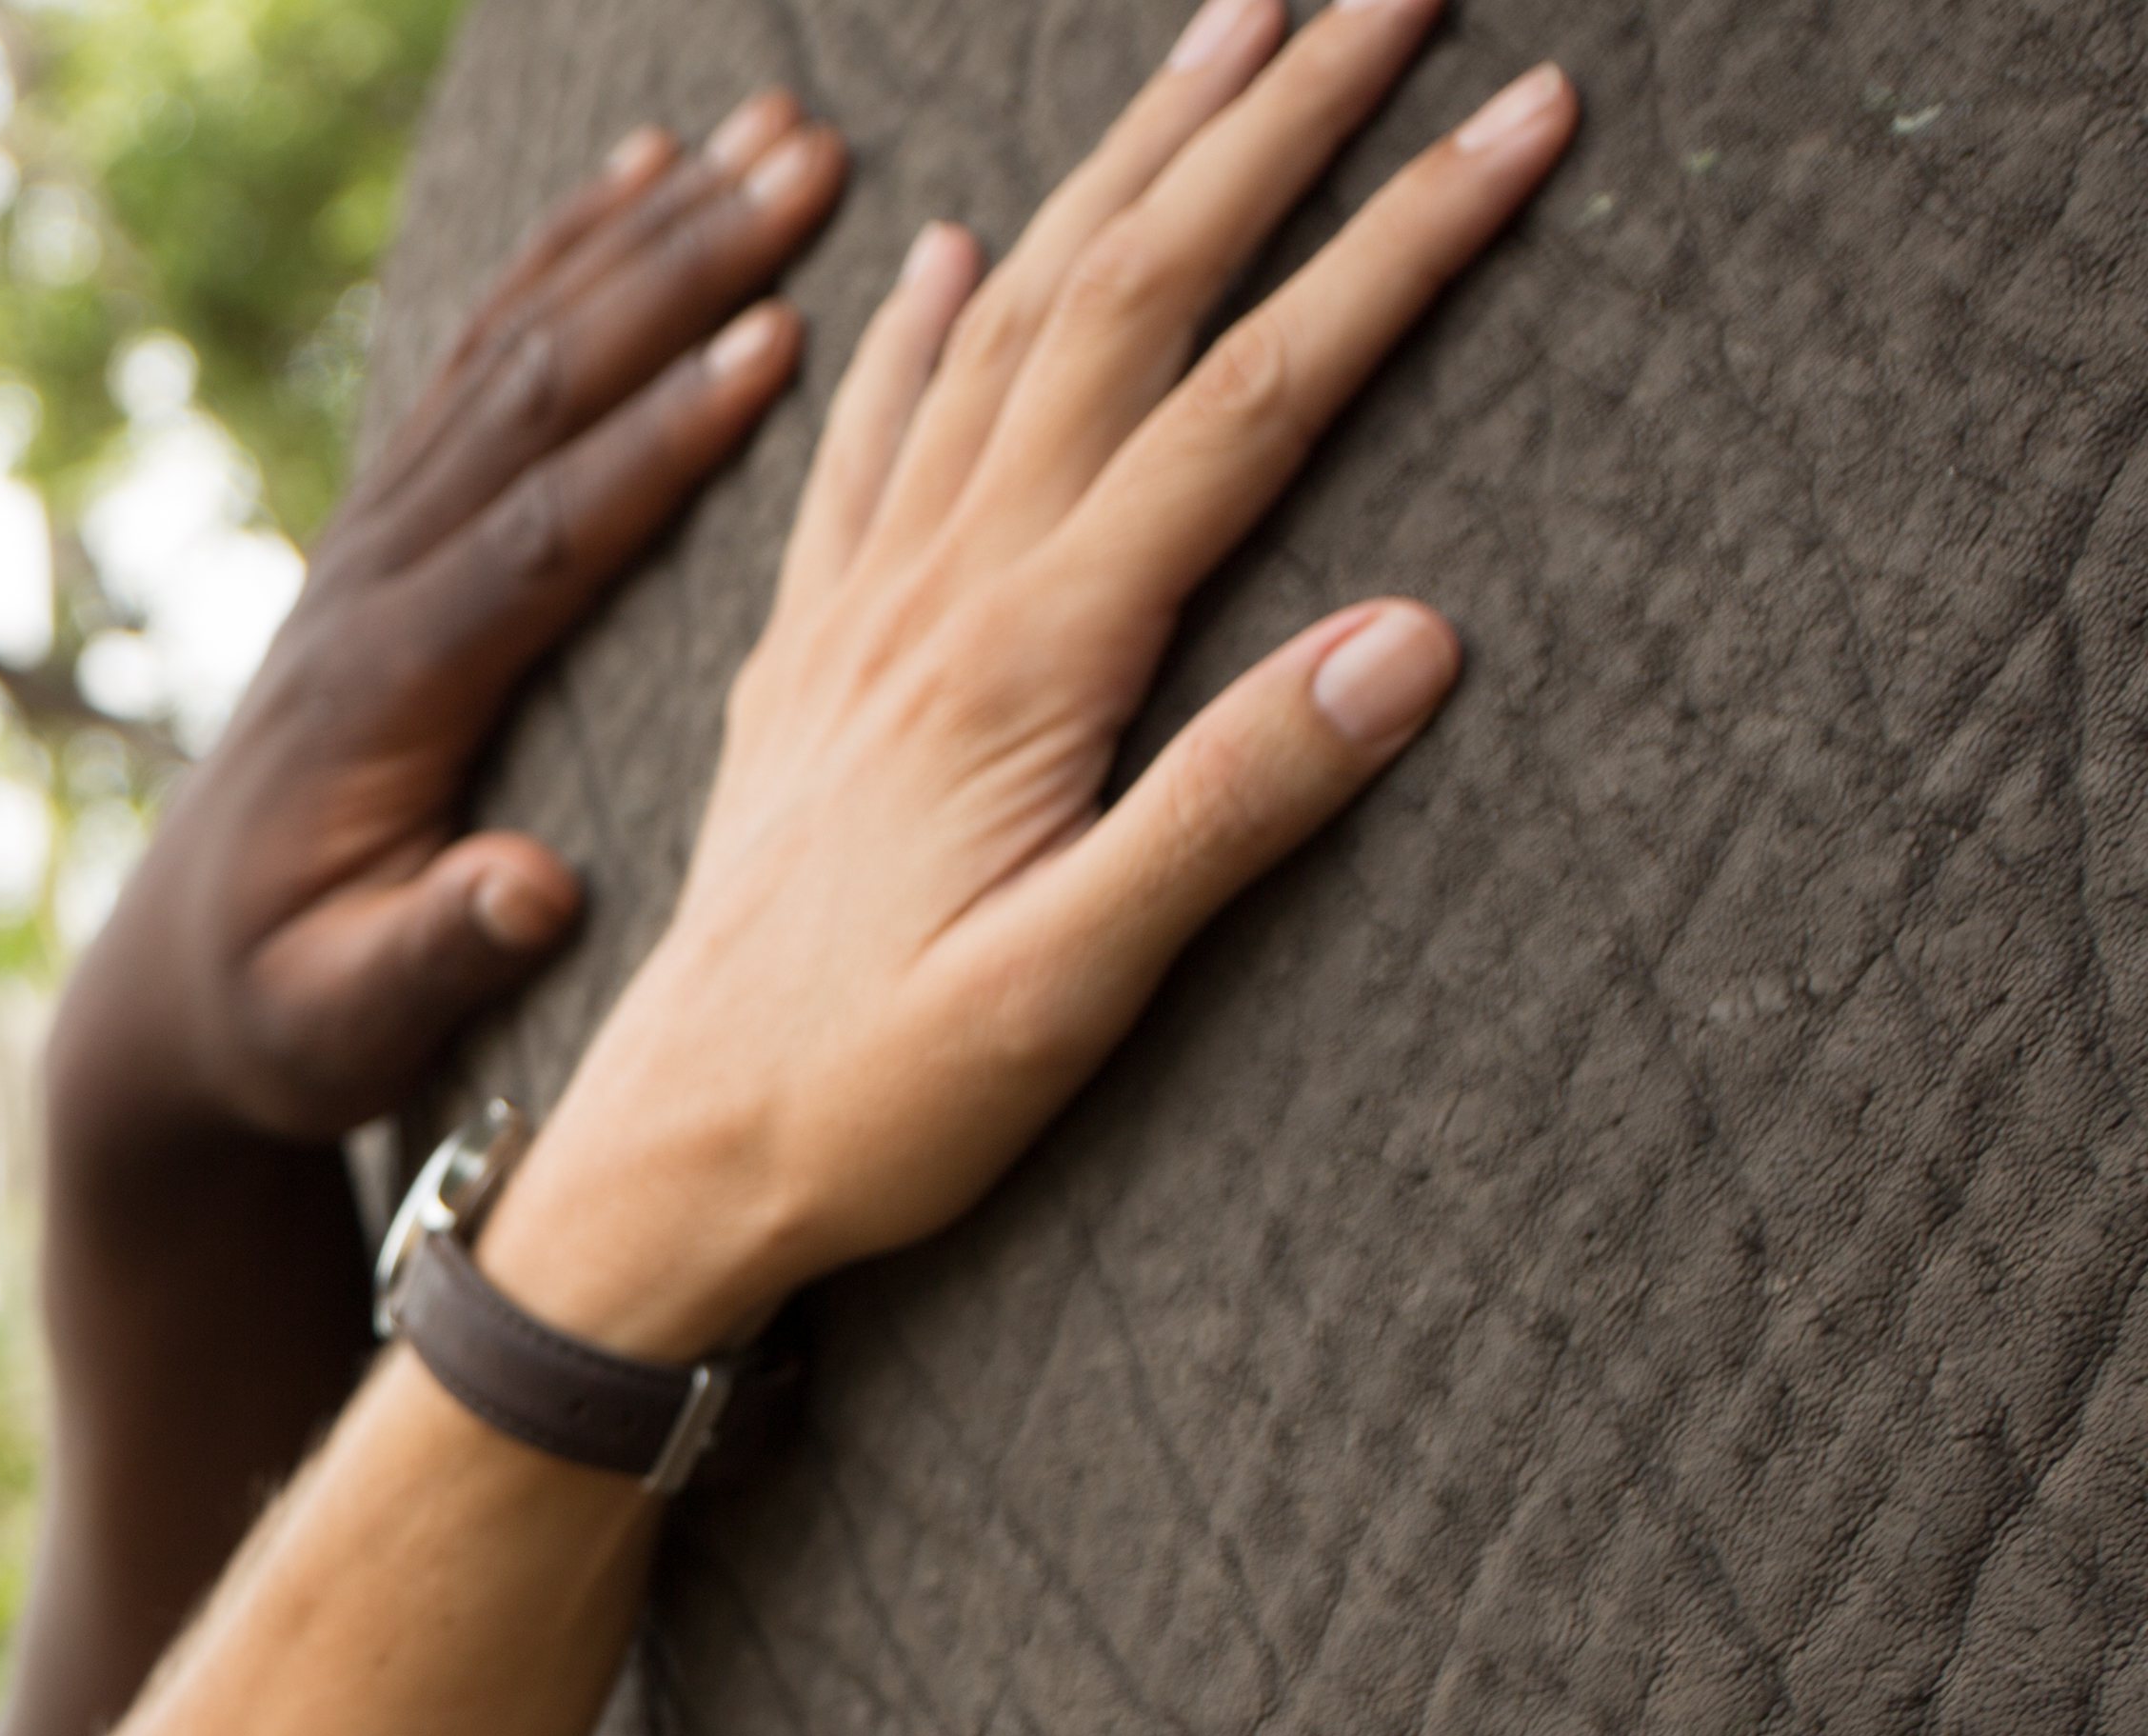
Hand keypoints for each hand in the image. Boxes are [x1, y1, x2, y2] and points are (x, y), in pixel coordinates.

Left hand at [41, 88, 843, 1197]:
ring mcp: (368, 548)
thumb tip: (529, 888)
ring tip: (774, 128)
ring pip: (514, 354)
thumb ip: (434, 956)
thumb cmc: (281, 1028)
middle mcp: (368, 590)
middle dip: (677, 272)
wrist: (172, 994)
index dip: (654, 440)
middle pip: (534, 398)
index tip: (778, 340)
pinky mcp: (383, 535)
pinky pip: (482, 367)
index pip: (536, 540)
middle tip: (816, 160)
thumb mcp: (343, 1030)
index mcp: (382, 699)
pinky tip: (644, 173)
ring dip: (643, 234)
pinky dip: (566, 261)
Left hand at [481, 0, 1575, 1360]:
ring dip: (1112, 174)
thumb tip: (1416, 637)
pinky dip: (905, 326)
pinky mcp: (799, 662)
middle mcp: (932, 597)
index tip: (1526, 116)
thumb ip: (1232, 813)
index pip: (1248, 396)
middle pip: (1118, 301)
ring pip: (991, 328)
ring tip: (1218, 42)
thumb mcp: (1070, 996)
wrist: (664, 1167)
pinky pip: (854, 445)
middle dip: (1262, 131)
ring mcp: (855, 615)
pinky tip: (925, 247)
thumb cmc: (869, 1108)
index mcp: (1023, 658)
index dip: (1396, 247)